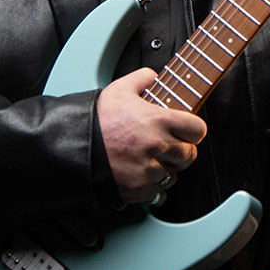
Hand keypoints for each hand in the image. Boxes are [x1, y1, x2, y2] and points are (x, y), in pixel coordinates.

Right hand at [98, 68, 206, 205]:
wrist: (72, 146)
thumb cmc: (95, 119)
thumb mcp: (119, 89)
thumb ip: (142, 78)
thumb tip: (153, 75)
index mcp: (158, 121)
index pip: (198, 129)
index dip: (193, 130)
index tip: (188, 132)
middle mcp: (157, 146)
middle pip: (189, 155)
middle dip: (182, 152)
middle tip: (169, 149)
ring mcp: (148, 170)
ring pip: (173, 176)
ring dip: (165, 171)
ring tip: (149, 163)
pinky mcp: (137, 189)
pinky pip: (158, 194)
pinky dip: (153, 190)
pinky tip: (142, 179)